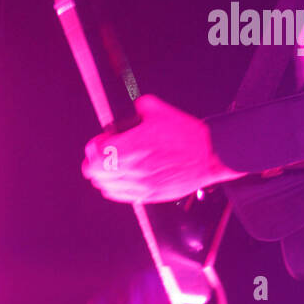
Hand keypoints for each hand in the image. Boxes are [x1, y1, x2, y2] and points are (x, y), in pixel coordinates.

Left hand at [81, 94, 238, 202]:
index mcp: (134, 146)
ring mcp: (142, 185)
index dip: (94, 147)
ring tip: (111, 167)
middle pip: (97, 173)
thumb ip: (138, 108)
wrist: (209, 156)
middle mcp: (135, 169)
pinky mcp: (150, 195)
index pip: (97, 155)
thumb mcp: (159, 111)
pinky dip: (116, 188)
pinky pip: (122, 196)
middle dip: (95, 162)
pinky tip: (122, 178)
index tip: (99, 142)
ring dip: (104, 176)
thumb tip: (131, 110)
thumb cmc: (188, 137)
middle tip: (101, 154)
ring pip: (107, 187)